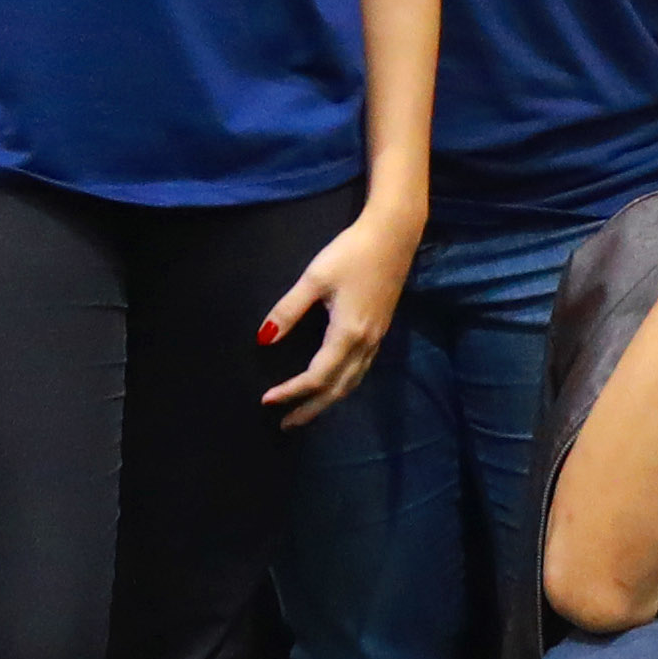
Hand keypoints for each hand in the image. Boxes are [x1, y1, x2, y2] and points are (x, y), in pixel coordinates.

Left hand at [260, 196, 422, 414]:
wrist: (394, 234)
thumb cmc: (351, 252)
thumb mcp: (314, 278)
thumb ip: (288, 310)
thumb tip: (263, 338)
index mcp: (347, 333)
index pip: (317, 376)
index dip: (291, 392)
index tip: (267, 400)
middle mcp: (365, 343)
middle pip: (338, 389)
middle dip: (311, 409)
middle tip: (286, 424)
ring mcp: (376, 338)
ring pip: (352, 382)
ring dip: (328, 401)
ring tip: (306, 412)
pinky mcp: (381, 330)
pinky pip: (361, 370)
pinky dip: (343, 386)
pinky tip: (333, 384)